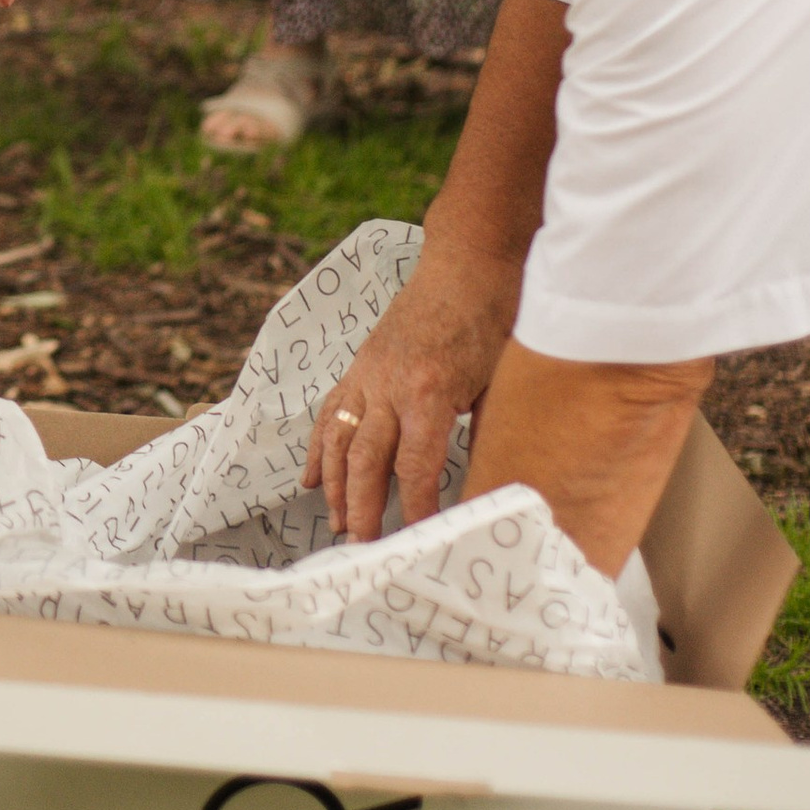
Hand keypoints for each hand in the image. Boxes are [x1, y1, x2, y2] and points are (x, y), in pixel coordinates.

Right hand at [304, 238, 525, 538]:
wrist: (467, 263)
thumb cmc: (492, 319)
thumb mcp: (500, 381)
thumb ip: (483, 431)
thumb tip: (483, 480)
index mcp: (428, 392)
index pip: (416, 466)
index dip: (415, 508)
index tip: (418, 539)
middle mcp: (388, 386)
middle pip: (366, 460)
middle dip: (362, 507)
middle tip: (362, 546)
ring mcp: (368, 374)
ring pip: (339, 439)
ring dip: (334, 485)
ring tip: (336, 523)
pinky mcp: (360, 365)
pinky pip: (330, 412)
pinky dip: (318, 447)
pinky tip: (309, 478)